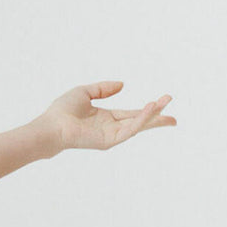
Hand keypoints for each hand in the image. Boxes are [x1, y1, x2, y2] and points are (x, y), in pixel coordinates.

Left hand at [41, 82, 175, 152]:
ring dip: (152, 116)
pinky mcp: (108, 141)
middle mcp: (111, 128)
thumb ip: (103, 88)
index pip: (133, 114)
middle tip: (175, 119)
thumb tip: (122, 84)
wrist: (50, 126)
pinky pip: (129, 130)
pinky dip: (141, 120)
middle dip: (157, 119)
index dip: (149, 109)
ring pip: (137, 126)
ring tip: (165, 103)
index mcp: (107, 118)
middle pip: (139, 123)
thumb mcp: (85, 92)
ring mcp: (110, 136)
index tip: (165, 102)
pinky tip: (151, 109)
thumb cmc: (62, 111)